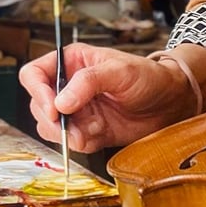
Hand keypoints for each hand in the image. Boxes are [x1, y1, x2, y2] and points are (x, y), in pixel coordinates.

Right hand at [18, 42, 189, 152]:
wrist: (171, 102)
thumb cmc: (147, 76)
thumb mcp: (119, 71)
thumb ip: (88, 82)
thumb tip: (61, 103)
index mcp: (70, 62)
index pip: (34, 74)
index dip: (38, 92)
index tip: (53, 109)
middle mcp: (68, 86)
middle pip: (38, 104)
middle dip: (52, 120)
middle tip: (72, 127)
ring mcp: (77, 110)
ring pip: (50, 127)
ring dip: (67, 134)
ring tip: (92, 128)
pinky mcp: (87, 131)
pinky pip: (71, 142)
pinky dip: (81, 143)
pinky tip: (101, 134)